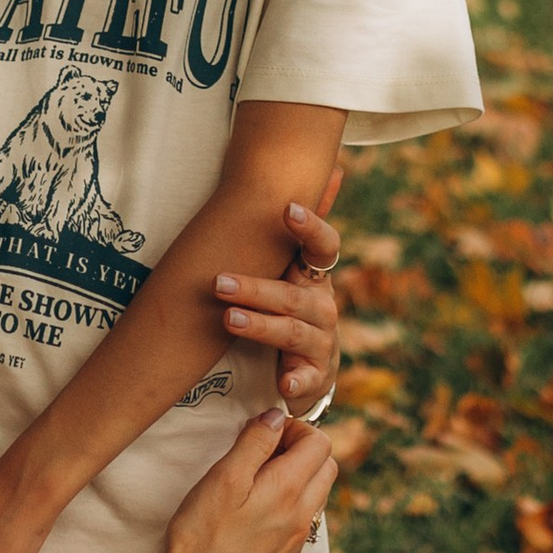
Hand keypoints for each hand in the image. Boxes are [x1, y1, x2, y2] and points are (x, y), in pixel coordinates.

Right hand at [154, 408, 338, 552]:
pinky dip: (290, 503)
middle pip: (326, 467)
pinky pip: (303, 520)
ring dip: (298, 476)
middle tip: (262, 452)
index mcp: (290, 490)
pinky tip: (255, 510)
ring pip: (316, 495)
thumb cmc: (202, 536)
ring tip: (257, 480)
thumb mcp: (223, 478)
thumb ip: (254, 442)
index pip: (320, 443)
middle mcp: (303, 516)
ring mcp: (296, 541)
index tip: (264, 433)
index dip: (294, 428)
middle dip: (301, 450)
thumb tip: (276, 417)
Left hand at [212, 172, 344, 415]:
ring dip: (262, 327)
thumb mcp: (295, 270)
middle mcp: (324, 308)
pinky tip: (285, 384)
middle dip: (256, 287)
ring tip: (229, 320)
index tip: (287, 209)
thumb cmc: (292, 310)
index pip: (323, 247)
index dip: (310, 227)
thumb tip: (334, 168)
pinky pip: (306, 380)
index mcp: (315, 278)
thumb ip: (304, 229)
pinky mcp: (314, 378)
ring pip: (292, 332)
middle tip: (218, 282)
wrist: (308, 372)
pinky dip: (297, 382)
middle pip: (294, 295)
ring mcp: (321, 344)